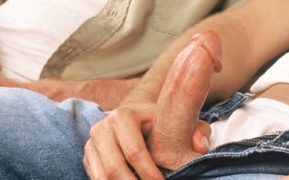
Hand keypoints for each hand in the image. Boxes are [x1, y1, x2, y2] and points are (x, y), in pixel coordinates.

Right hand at [84, 32, 221, 179]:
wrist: (136, 116)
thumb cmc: (160, 121)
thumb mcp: (179, 120)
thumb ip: (196, 129)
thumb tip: (200, 147)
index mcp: (123, 115)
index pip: (134, 151)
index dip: (149, 173)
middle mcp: (102, 127)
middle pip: (114, 167)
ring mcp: (92, 143)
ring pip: (102, 176)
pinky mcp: (88, 157)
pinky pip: (96, 179)